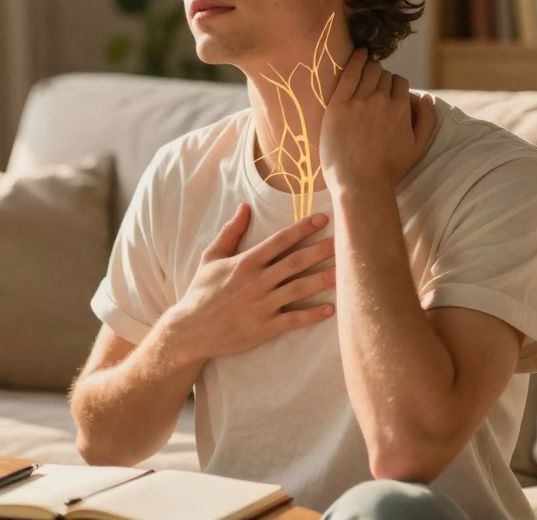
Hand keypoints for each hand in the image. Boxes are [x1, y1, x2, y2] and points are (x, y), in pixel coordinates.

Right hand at [167, 203, 337, 361]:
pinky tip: (330, 309)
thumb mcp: (211, 257)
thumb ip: (230, 233)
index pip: (280, 241)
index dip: (302, 229)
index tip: (322, 219)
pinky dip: (312, 315)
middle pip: (295, 262)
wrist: (192, 329)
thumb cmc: (201, 291)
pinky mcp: (265, 327)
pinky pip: (294, 319)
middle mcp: (258, 281)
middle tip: (343, 242)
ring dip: (323, 280)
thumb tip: (244, 208)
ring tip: (344, 272)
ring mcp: (263, 305)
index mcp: (246, 262)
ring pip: (299, 289)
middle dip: (320, 251)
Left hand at [318, 47, 436, 194]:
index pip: (400, 83)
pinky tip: (357, 54)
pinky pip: (348, 73)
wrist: (359, 184)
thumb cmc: (388, 170)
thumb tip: (427, 97)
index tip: (386, 93)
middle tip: (372, 87)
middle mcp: (382, 101)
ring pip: (368, 71)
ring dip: (369, 69)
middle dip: (380, 78)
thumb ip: (427, 120)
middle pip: (384, 75)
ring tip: (365, 71)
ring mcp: (358, 102)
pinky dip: (355, 60)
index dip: (394, 87)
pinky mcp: (338, 105)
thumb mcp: (418, 147)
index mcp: (402, 109)